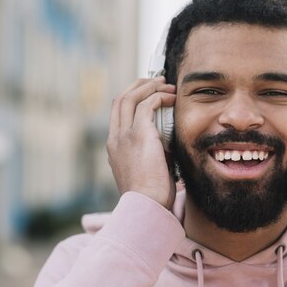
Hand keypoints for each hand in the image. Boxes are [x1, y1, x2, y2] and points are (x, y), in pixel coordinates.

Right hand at [107, 76, 176, 208]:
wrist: (147, 205)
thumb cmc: (152, 196)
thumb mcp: (148, 169)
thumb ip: (152, 152)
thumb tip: (168, 141)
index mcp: (114, 147)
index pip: (118, 113)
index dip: (132, 98)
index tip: (149, 94)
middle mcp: (115, 138)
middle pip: (121, 99)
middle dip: (139, 86)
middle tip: (157, 81)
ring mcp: (124, 136)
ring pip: (131, 97)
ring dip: (150, 87)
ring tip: (167, 84)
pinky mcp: (139, 134)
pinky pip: (147, 105)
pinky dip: (159, 97)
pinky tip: (172, 98)